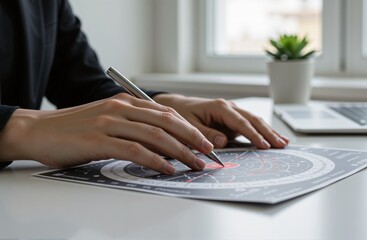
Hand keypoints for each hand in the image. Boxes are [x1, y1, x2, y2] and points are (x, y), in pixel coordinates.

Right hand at [0, 93, 212, 173]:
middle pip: (167, 122)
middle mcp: (121, 107)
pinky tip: (167, 169)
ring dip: (179, 151)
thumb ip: (133, 128)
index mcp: (126, 102)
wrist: (39, 130)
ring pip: (155, 135)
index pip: (166, 113)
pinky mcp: (99, 139)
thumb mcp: (109, 121)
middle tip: (208, 153)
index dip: (189, 128)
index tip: (204, 142)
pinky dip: (154, 160)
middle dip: (192, 138)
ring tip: (194, 164)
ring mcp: (110, 121)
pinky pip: (134, 149)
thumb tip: (162, 145)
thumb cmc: (76, 129)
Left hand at [153, 94, 288, 148]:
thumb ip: (205, 134)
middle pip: (253, 120)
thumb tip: (223, 141)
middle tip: (281, 145)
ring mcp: (233, 113)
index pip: (240, 122)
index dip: (253, 134)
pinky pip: (251, 126)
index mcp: (219, 107)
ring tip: (284, 143)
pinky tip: (273, 139)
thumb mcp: (188, 126)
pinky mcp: (234, 119)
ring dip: (269, 132)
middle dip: (268, 133)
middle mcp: (229, 107)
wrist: (177, 107)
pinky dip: (263, 132)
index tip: (264, 145)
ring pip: (255, 121)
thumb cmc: (181, 116)